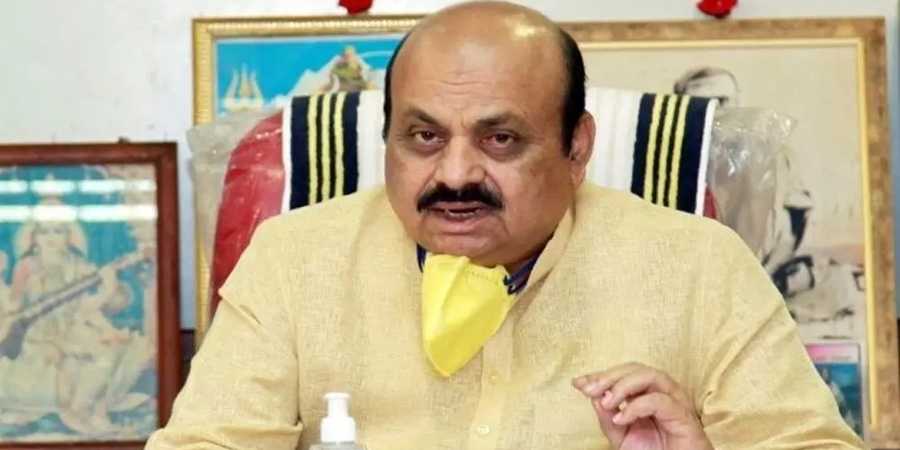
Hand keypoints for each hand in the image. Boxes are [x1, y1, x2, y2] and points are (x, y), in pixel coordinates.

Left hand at [572, 362, 712, 449]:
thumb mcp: (622, 437)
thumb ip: (608, 418)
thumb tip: (594, 397)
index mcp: (648, 393)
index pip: (623, 374)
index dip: (600, 375)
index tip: (578, 382)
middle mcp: (663, 392)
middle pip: (635, 368)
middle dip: (609, 376)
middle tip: (589, 389)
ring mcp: (675, 401)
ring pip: (650, 375)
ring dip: (623, 385)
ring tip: (607, 402)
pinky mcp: (684, 416)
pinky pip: (659, 401)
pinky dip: (637, 406)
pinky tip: (621, 418)